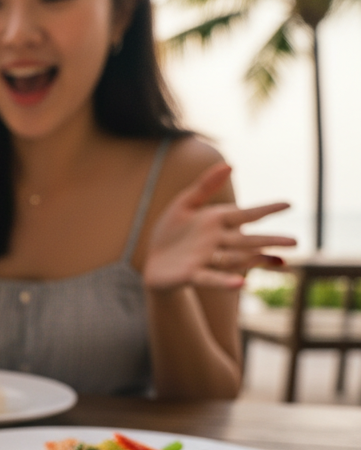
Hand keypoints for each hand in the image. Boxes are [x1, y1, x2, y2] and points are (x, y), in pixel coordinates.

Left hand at [143, 163, 295, 290]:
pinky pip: (210, 278)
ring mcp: (205, 258)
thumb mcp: (184, 205)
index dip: (266, 209)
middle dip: (270, 240)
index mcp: (217, 221)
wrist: (153, 261)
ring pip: (236, 259)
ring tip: (281, 261)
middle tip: (296, 242)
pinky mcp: (191, 274)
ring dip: (256, 260)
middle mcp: (216, 241)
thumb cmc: (170, 233)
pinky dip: (224, 281)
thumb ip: (205, 186)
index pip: (246, 214)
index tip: (289, 204)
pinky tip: (241, 284)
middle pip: (247, 240)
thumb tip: (230, 165)